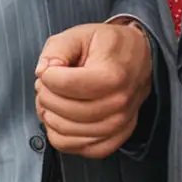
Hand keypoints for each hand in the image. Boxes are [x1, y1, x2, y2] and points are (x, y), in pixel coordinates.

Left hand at [34, 22, 152, 158]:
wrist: (139, 59)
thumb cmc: (109, 47)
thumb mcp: (81, 34)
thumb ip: (57, 48)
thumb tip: (42, 70)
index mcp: (112, 75)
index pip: (64, 85)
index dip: (47, 76)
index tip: (50, 70)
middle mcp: (118, 104)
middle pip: (64, 109)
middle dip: (45, 95)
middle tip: (46, 84)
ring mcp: (118, 125)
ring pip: (66, 131)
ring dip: (50, 115)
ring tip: (53, 99)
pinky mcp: (114, 138)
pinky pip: (75, 147)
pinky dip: (60, 135)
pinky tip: (61, 117)